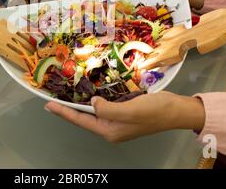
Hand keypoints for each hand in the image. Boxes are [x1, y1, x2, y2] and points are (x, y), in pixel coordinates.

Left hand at [45, 92, 204, 142]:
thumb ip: (107, 109)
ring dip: (81, 105)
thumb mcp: (128, 111)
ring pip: (94, 112)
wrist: (176, 110)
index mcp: (110, 131)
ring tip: (66, 98)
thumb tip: (92, 102)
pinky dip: (95, 100)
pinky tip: (89, 94)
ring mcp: (118, 121)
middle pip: (85, 118)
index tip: (49, 106)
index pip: (81, 120)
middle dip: (69, 110)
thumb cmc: (154, 112)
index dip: (64, 113)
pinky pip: (105, 106)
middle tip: (52, 102)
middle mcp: (112, 128)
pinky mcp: (125, 112)